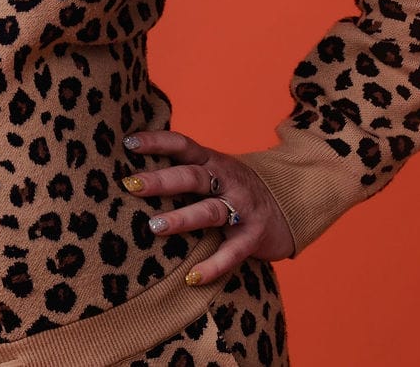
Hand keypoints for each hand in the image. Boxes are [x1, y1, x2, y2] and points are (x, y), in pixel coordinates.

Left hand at [120, 130, 292, 283]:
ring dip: (182, 218)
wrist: (291, 205)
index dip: (157, 142)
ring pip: (210, 212)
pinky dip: (213, 266)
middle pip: (192, 177)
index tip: (129, 143)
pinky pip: (232, 253)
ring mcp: (241, 209)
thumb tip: (134, 169)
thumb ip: (185, 168)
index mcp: (213, 162)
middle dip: (162, 181)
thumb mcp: (215, 170)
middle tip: (132, 185)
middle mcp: (227, 181)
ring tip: (154, 227)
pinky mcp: (252, 237)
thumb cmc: (235, 188)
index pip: (183, 145)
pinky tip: (191, 278)